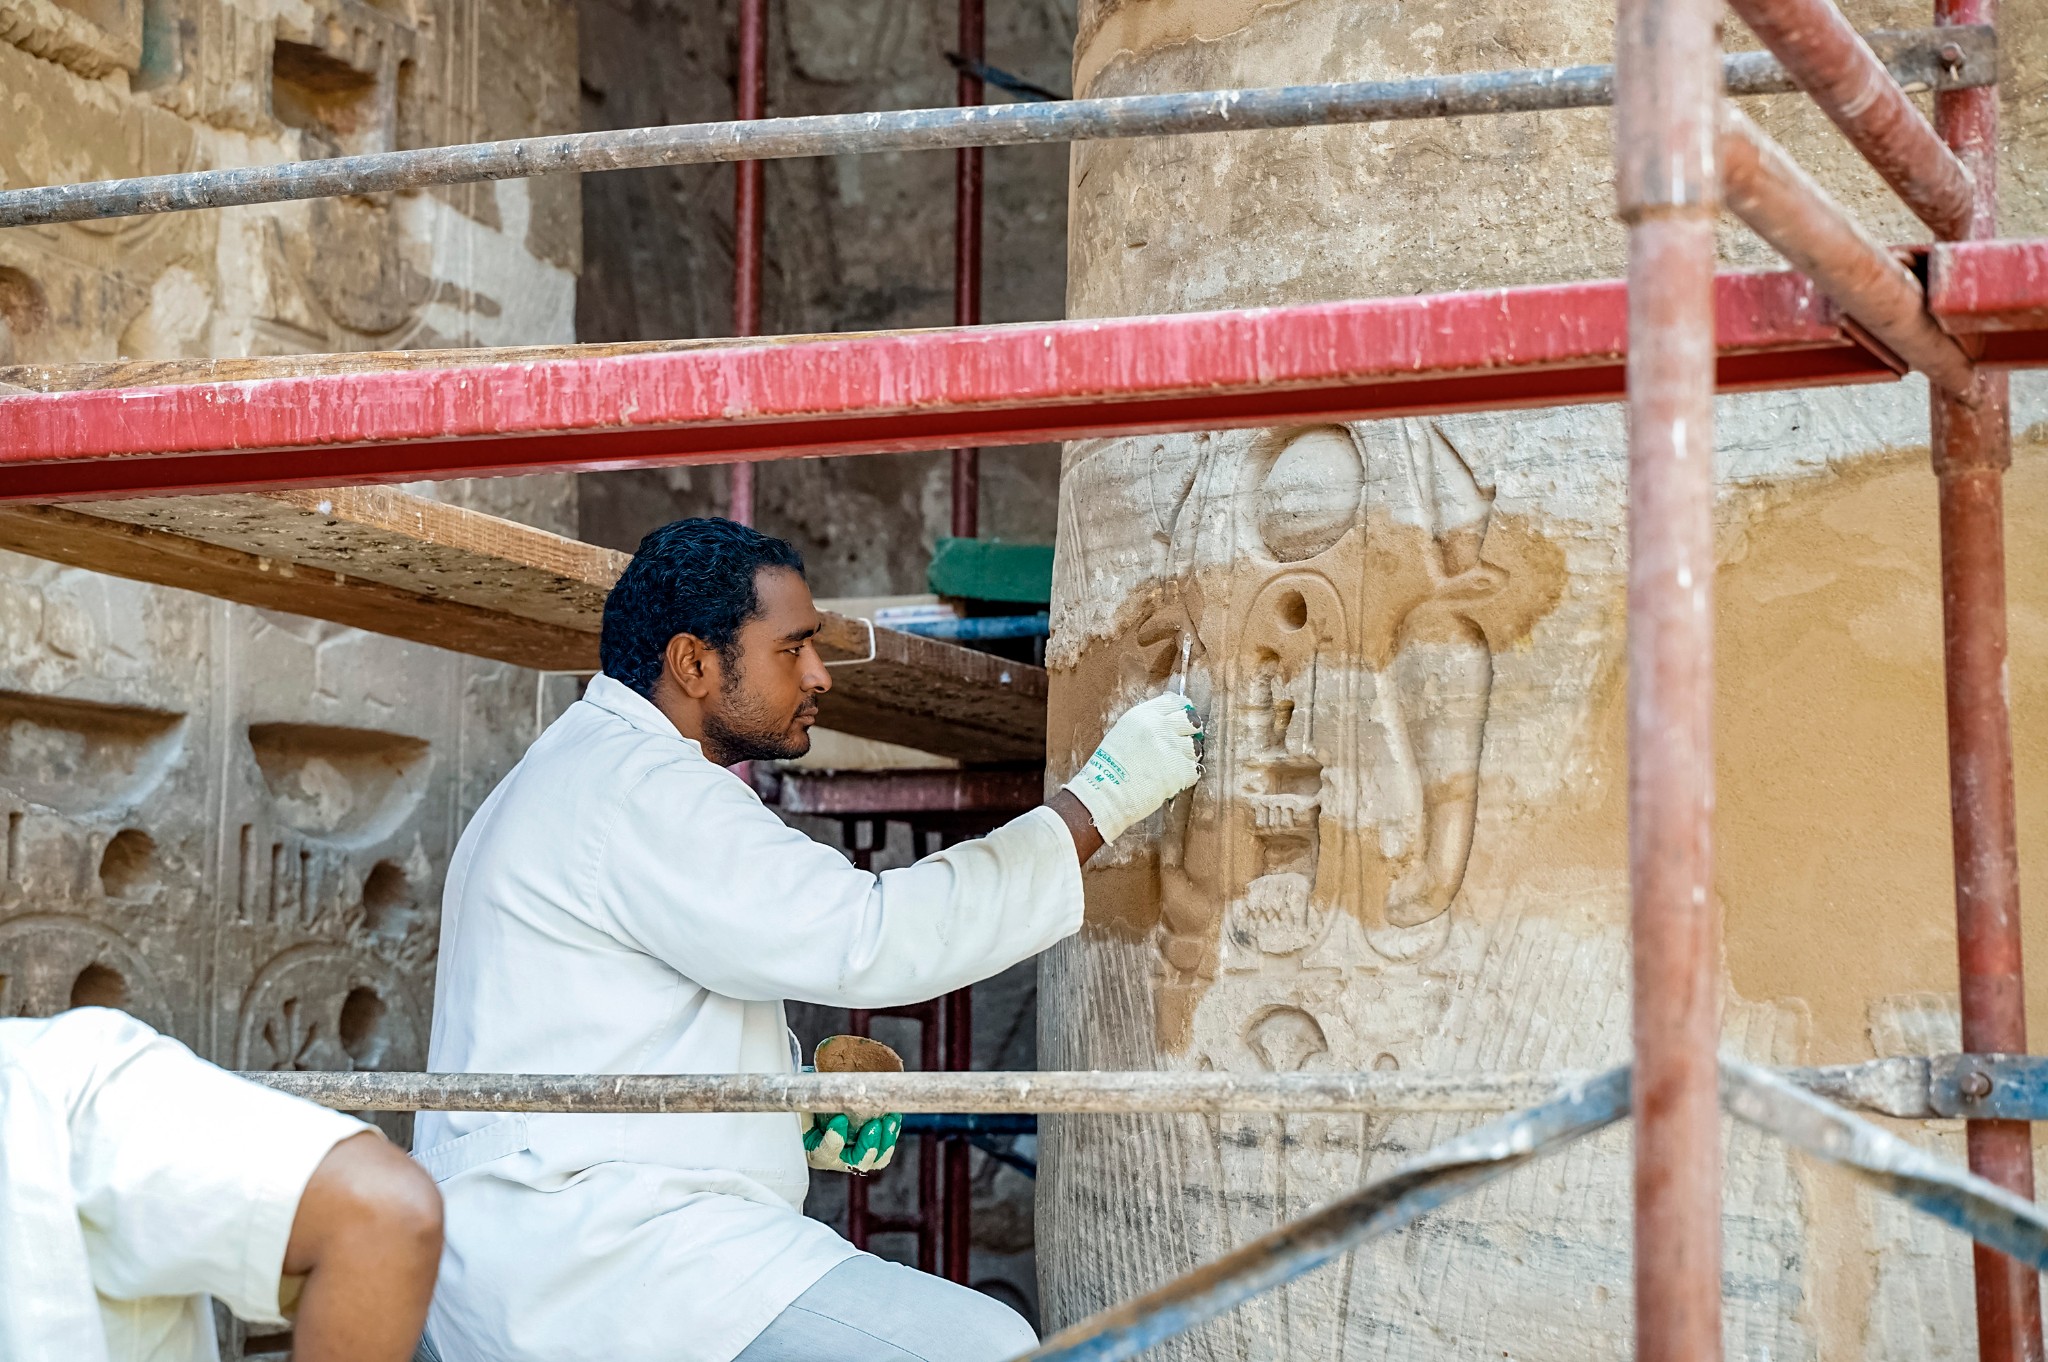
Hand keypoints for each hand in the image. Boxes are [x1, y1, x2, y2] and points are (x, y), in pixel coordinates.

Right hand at [804, 1110, 902, 1173]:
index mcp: (816, 1153)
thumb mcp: (802, 1109)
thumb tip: (814, 1094)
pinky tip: (893, 1118)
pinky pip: (884, 1148)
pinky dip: (890, 1134)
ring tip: (889, 1120)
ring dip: (885, 1141)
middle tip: (873, 1125)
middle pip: (857, 1162)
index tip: (840, 1119)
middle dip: (868, 1146)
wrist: (818, 1107)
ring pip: (876, 1159)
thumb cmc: (807, 1110)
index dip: (835, 1140)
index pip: (827, 1153)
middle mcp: (837, 1159)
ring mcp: (856, 1155)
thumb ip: (807, 1106)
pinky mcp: (871, 1147)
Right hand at [1061, 692, 1201, 843]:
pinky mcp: (1180, 771)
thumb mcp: (1123, 733)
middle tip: (1181, 743)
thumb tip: (1169, 724)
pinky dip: (1186, 777)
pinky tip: (1172, 781)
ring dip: (1188, 756)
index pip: (1175, 702)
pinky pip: (1194, 770)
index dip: (1182, 710)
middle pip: (1190, 721)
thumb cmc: (1106, 769)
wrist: (1104, 794)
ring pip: (1195, 747)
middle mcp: (1160, 727)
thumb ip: (1146, 725)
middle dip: (1190, 731)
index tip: (1183, 718)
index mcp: (1143, 715)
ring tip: (1173, 766)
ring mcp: (1172, 749)